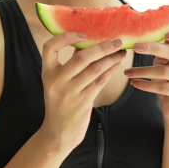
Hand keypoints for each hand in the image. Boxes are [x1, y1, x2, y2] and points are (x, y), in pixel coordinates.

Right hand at [37, 33, 125, 152]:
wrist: (57, 134)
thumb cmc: (59, 105)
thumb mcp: (56, 84)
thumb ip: (68, 67)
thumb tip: (88, 44)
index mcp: (47, 73)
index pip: (49, 47)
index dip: (64, 37)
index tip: (82, 33)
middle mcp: (56, 81)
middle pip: (80, 57)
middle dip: (101, 46)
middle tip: (116, 40)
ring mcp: (70, 92)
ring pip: (94, 69)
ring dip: (110, 58)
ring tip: (121, 51)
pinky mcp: (83, 102)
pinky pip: (100, 82)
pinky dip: (110, 71)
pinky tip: (117, 64)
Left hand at [124, 29, 168, 123]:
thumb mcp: (166, 59)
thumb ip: (164, 46)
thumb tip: (147, 31)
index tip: (167, 35)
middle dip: (152, 48)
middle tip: (135, 47)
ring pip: (164, 71)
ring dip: (142, 71)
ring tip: (127, 72)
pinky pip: (162, 87)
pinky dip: (145, 85)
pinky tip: (134, 82)